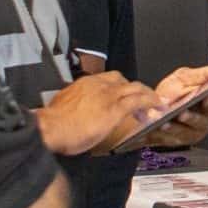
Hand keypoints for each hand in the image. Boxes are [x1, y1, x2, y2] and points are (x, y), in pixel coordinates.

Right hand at [37, 72, 161, 155]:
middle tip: (139, 100)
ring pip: (134, 88)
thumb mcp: (61, 108)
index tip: (120, 96)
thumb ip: (72, 107)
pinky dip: (150, 102)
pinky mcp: (115, 109)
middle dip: (132, 89)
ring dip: (146, 95)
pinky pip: (138, 101)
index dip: (117, 87)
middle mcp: (97, 85)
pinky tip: (157, 107)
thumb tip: (74, 114)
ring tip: (154, 104)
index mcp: (83, 84)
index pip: (105, 80)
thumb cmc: (52, 124)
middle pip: (121, 79)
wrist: (50, 128)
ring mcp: (107, 96)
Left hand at [141, 63, 207, 147]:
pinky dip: (171, 129)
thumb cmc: (170, 94)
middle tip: (206, 98)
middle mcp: (207, 115)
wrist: (150, 112)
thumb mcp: (183, 78)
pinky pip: (177, 135)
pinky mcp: (182, 139)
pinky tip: (164, 124)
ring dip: (189, 118)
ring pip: (195, 124)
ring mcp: (196, 129)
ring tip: (181, 114)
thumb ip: (201, 74)